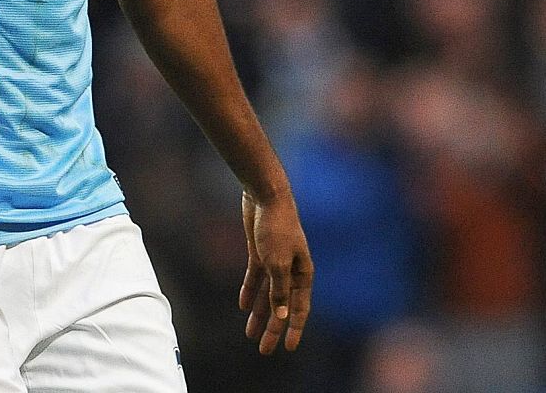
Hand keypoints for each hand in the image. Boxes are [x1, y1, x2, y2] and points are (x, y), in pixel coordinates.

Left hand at [239, 190, 312, 354]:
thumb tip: (281, 315)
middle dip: (273, 328)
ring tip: (250, 334)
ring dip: (259, 314)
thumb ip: (279, 290)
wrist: (266, 196)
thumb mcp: (277, 263)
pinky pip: (255, 277)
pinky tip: (243, 306)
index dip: (294, 329)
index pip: (299, 307)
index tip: (289, 348)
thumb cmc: (277, 228)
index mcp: (303, 272)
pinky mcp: (260, 252)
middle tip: (264, 349)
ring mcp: (275, 261)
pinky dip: (249, 292)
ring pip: (267, 294)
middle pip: (281, 305)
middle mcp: (291, 269)